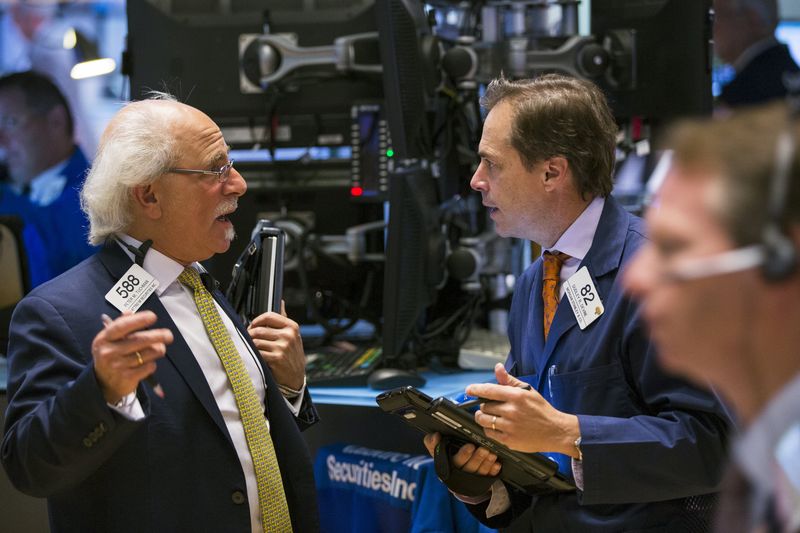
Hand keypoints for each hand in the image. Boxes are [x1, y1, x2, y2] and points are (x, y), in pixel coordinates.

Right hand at [92, 311, 172, 403]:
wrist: (103, 383)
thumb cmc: (111, 355)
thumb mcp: (109, 340)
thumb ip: (119, 325)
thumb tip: (130, 312)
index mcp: (103, 339)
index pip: (121, 326)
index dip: (138, 320)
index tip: (153, 316)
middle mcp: (109, 352)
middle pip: (139, 340)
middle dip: (158, 336)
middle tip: (169, 335)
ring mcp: (117, 366)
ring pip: (147, 353)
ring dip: (158, 350)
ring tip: (159, 349)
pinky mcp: (127, 378)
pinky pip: (149, 366)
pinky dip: (152, 363)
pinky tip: (148, 362)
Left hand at [247, 301, 304, 389]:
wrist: (295, 377)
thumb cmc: (291, 355)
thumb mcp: (292, 335)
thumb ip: (284, 319)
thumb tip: (281, 302)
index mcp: (292, 327)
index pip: (269, 316)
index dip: (257, 320)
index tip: (253, 325)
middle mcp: (288, 335)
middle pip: (259, 329)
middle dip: (250, 335)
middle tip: (249, 340)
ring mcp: (283, 347)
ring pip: (256, 341)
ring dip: (251, 345)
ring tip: (253, 349)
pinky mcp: (276, 358)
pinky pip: (257, 352)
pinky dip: (254, 355)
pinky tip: (257, 357)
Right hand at [423, 433, 501, 476]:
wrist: (454, 475)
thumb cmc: (446, 457)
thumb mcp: (436, 450)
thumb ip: (432, 443)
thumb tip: (435, 436)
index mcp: (447, 466)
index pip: (454, 461)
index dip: (463, 454)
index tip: (470, 446)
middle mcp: (458, 475)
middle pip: (468, 468)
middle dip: (477, 458)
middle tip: (484, 449)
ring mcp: (470, 480)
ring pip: (479, 472)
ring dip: (486, 463)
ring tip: (492, 454)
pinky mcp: (480, 482)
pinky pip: (488, 477)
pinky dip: (492, 470)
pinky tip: (497, 464)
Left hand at [465, 363, 579, 455]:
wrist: (555, 431)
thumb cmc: (541, 410)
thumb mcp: (527, 391)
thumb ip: (509, 380)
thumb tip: (498, 367)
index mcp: (516, 396)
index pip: (489, 390)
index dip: (475, 389)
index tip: (469, 390)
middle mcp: (512, 411)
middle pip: (484, 406)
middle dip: (485, 405)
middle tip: (491, 406)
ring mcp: (510, 426)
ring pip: (483, 420)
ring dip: (483, 417)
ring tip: (489, 416)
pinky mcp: (509, 440)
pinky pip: (489, 433)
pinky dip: (489, 429)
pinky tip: (497, 426)